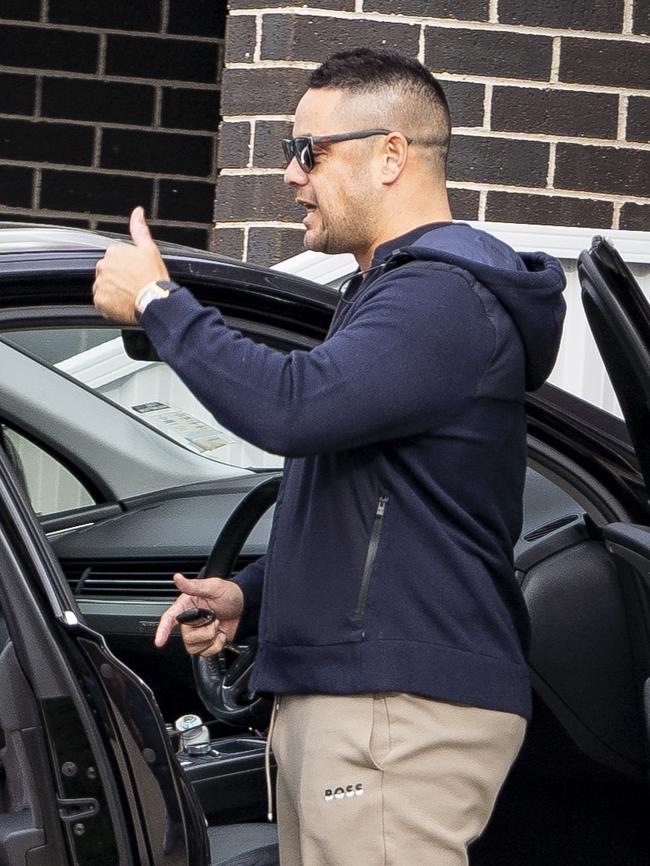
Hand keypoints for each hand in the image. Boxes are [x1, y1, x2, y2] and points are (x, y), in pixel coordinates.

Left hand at [93, 206, 169, 323]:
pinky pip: (102, 302)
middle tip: (134, 286)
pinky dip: (110, 305)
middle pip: (108, 273)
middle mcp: (103, 266)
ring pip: (104, 288)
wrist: (154, 301)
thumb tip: (137, 212)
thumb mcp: (150, 249)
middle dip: (118, 279)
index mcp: (114, 252)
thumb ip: (140, 230)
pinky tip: (124, 304)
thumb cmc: (154, 277)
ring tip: (130, 296)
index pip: (115, 260)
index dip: (127, 268)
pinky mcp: (100, 300)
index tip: (136, 274)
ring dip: (114, 292)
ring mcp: (100, 284)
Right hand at [155, 573, 244, 656]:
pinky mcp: (208, 642)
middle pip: (185, 636)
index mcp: (187, 605)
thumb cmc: (230, 594)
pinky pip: (205, 653)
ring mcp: (199, 632)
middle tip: (214, 619)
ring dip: (209, 638)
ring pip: (194, 647)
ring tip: (217, 626)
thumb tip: (178, 578)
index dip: (162, 630)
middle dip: (203, 630)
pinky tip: (221, 636)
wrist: (246, 608)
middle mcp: (190, 620)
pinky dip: (215, 646)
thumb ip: (194, 585)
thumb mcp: (213, 587)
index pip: (169, 618)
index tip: (159, 641)